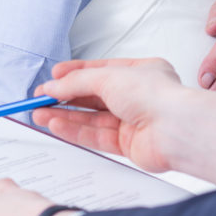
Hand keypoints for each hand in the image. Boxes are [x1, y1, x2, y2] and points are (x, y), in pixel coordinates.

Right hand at [34, 58, 215, 185]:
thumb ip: (77, 82)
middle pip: (94, 96)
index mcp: (141, 71)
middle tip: (40, 98)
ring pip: (92, 118)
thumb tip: (54, 85)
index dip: (74, 74)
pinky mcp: (129, 145)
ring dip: (64, 115)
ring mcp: (134, 121)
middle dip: (65, 97)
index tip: (52, 77)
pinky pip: (96, 136)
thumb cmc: (156, 95)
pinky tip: (56, 125)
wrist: (177, 129)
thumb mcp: (109, 77)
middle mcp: (138, 95)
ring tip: (39, 113)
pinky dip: (74, 130)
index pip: (101, 70)